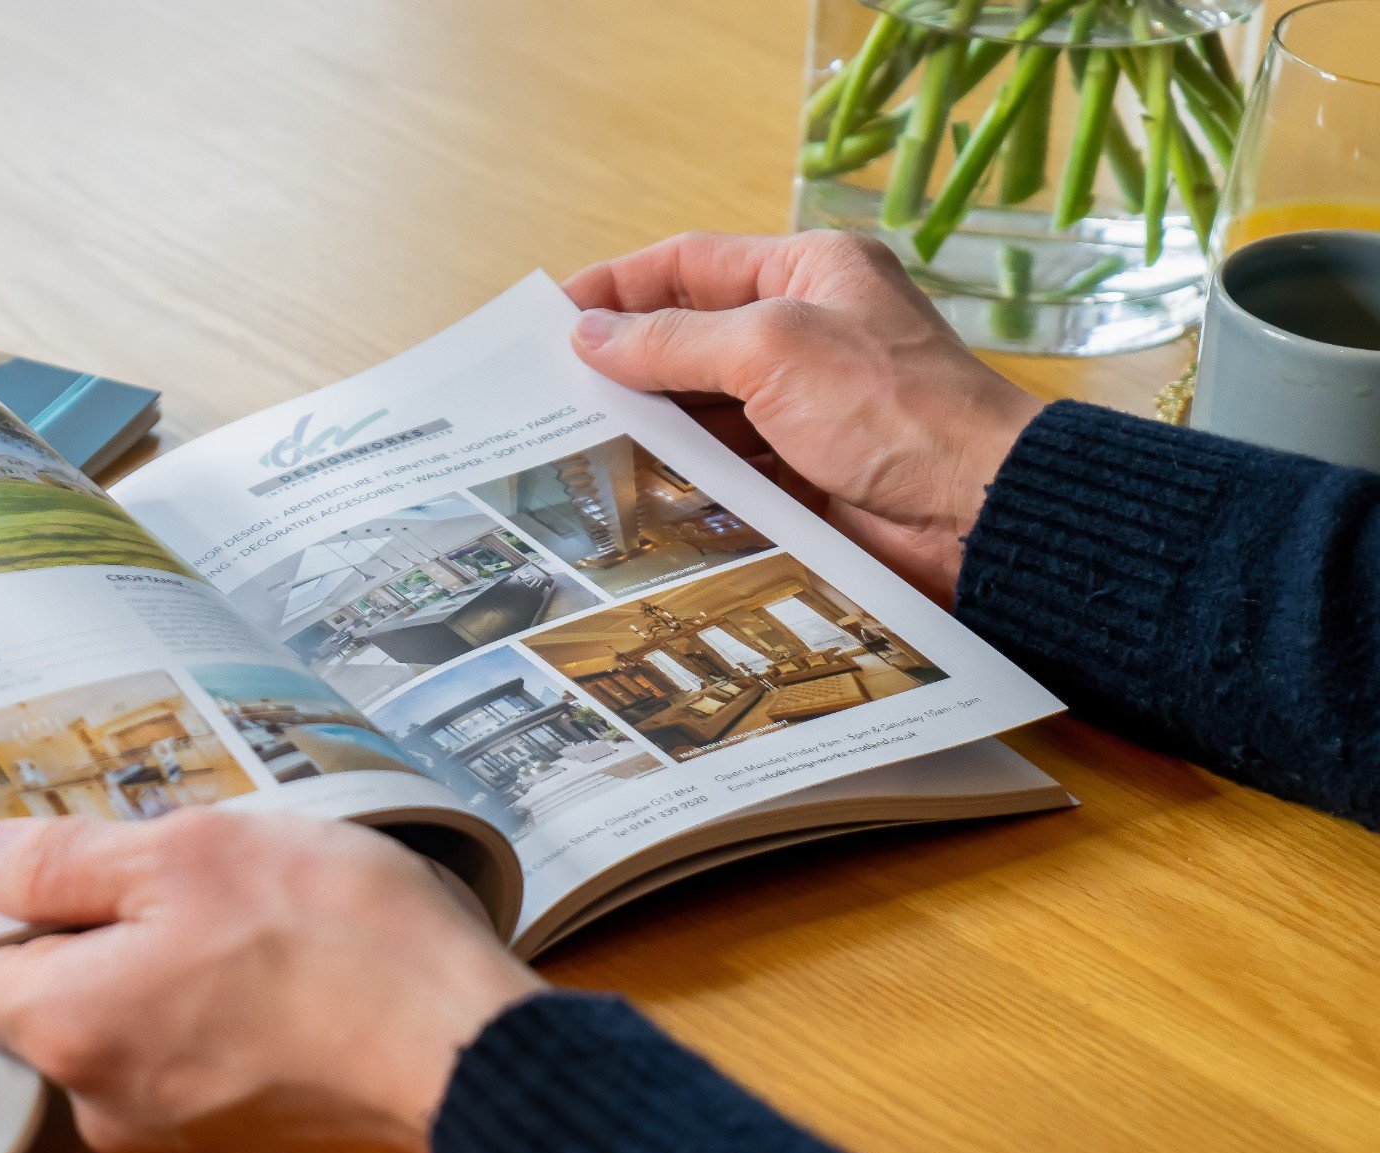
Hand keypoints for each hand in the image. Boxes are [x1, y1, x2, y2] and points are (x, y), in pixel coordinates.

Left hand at [0, 810, 543, 1152]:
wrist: (468, 1053)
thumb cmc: (334, 943)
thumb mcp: (189, 853)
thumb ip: (65, 861)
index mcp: (67, 1028)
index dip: (5, 907)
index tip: (66, 859)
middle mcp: (104, 1105)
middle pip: (59, 1001)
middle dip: (109, 930)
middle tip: (187, 869)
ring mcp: (178, 1136)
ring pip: (137, 1027)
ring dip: (176, 968)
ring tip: (254, 913)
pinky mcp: (245, 1143)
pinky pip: (202, 1062)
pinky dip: (228, 1014)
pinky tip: (289, 968)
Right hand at [564, 230, 1044, 603]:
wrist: (977, 513)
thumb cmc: (896, 410)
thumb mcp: (773, 349)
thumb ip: (674, 341)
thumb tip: (590, 336)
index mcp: (808, 273)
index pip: (690, 264)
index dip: (618, 286)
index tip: (553, 315)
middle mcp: (804, 333)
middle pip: (688, 338)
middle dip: (624, 363)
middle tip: (551, 390)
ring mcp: (802, 408)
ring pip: (699, 410)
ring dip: (647, 426)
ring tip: (578, 443)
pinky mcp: (801, 473)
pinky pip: (722, 469)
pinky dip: (680, 477)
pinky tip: (635, 488)